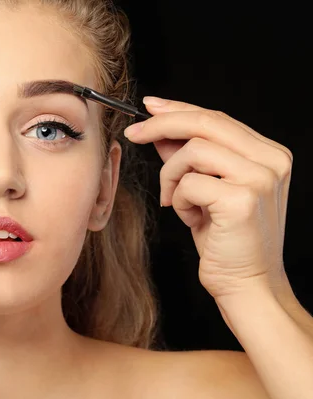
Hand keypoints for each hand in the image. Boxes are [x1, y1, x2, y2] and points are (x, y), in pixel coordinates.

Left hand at [124, 96, 292, 299]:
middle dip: (161, 125)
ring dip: (171, 177)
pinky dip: (178, 200)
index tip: (149, 107)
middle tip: (134, 134)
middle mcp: (272, 160)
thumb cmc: (226, 241)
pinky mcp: (242, 200)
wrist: (247, 285)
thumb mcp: (206, 191)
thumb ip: (190, 159)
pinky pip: (189, 183)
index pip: (217, 117)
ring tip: (175, 201)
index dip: (178, 109)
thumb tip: (161, 132)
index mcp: (268, 154)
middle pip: (205, 123)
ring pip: (192, 151)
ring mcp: (261, 178)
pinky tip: (191, 219)